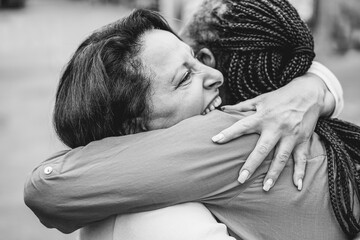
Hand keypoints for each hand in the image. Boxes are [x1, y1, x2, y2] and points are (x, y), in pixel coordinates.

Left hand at [212, 73, 332, 190]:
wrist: (309, 93)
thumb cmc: (280, 97)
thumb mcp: (260, 99)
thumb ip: (242, 106)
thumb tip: (224, 108)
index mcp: (262, 117)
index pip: (242, 126)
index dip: (229, 133)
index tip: (215, 140)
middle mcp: (276, 127)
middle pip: (262, 149)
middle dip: (251, 165)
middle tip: (241, 179)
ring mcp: (290, 135)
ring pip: (281, 158)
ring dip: (273, 174)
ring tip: (265, 188)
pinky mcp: (303, 139)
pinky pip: (301, 158)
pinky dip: (300, 172)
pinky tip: (297, 185)